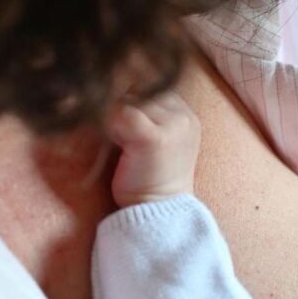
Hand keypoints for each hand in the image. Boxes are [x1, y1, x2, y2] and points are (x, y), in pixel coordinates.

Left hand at [107, 91, 201, 206]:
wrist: (158, 213)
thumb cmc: (148, 180)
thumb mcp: (154, 140)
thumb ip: (144, 114)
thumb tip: (110, 88)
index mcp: (187, 116)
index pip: (151, 85)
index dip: (131, 100)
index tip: (126, 127)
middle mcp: (185, 116)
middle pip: (139, 87)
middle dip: (122, 106)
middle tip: (121, 137)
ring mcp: (174, 125)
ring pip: (128, 97)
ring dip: (114, 116)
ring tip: (120, 143)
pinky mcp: (155, 138)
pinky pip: (121, 112)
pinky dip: (111, 126)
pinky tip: (117, 146)